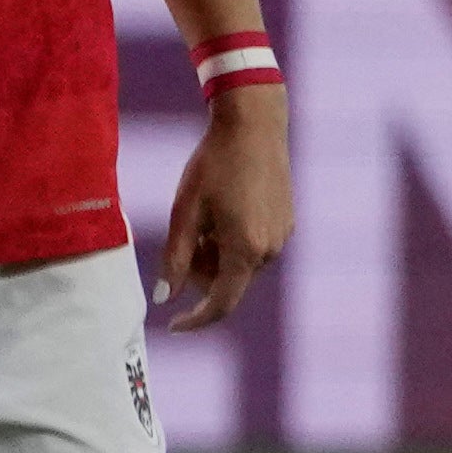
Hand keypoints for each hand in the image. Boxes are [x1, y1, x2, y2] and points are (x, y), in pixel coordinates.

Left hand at [156, 85, 292, 328]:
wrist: (254, 126)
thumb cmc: (213, 166)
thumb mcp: (185, 212)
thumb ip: (174, 259)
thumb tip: (164, 298)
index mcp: (244, 250)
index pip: (221, 304)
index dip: (195, 320)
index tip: (173, 326)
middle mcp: (270, 250)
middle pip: (228, 283)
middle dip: (201, 272)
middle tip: (184, 237)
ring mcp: (282, 236)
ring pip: (240, 265)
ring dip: (217, 255)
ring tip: (206, 216)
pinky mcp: (287, 223)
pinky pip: (255, 248)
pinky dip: (234, 241)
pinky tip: (226, 208)